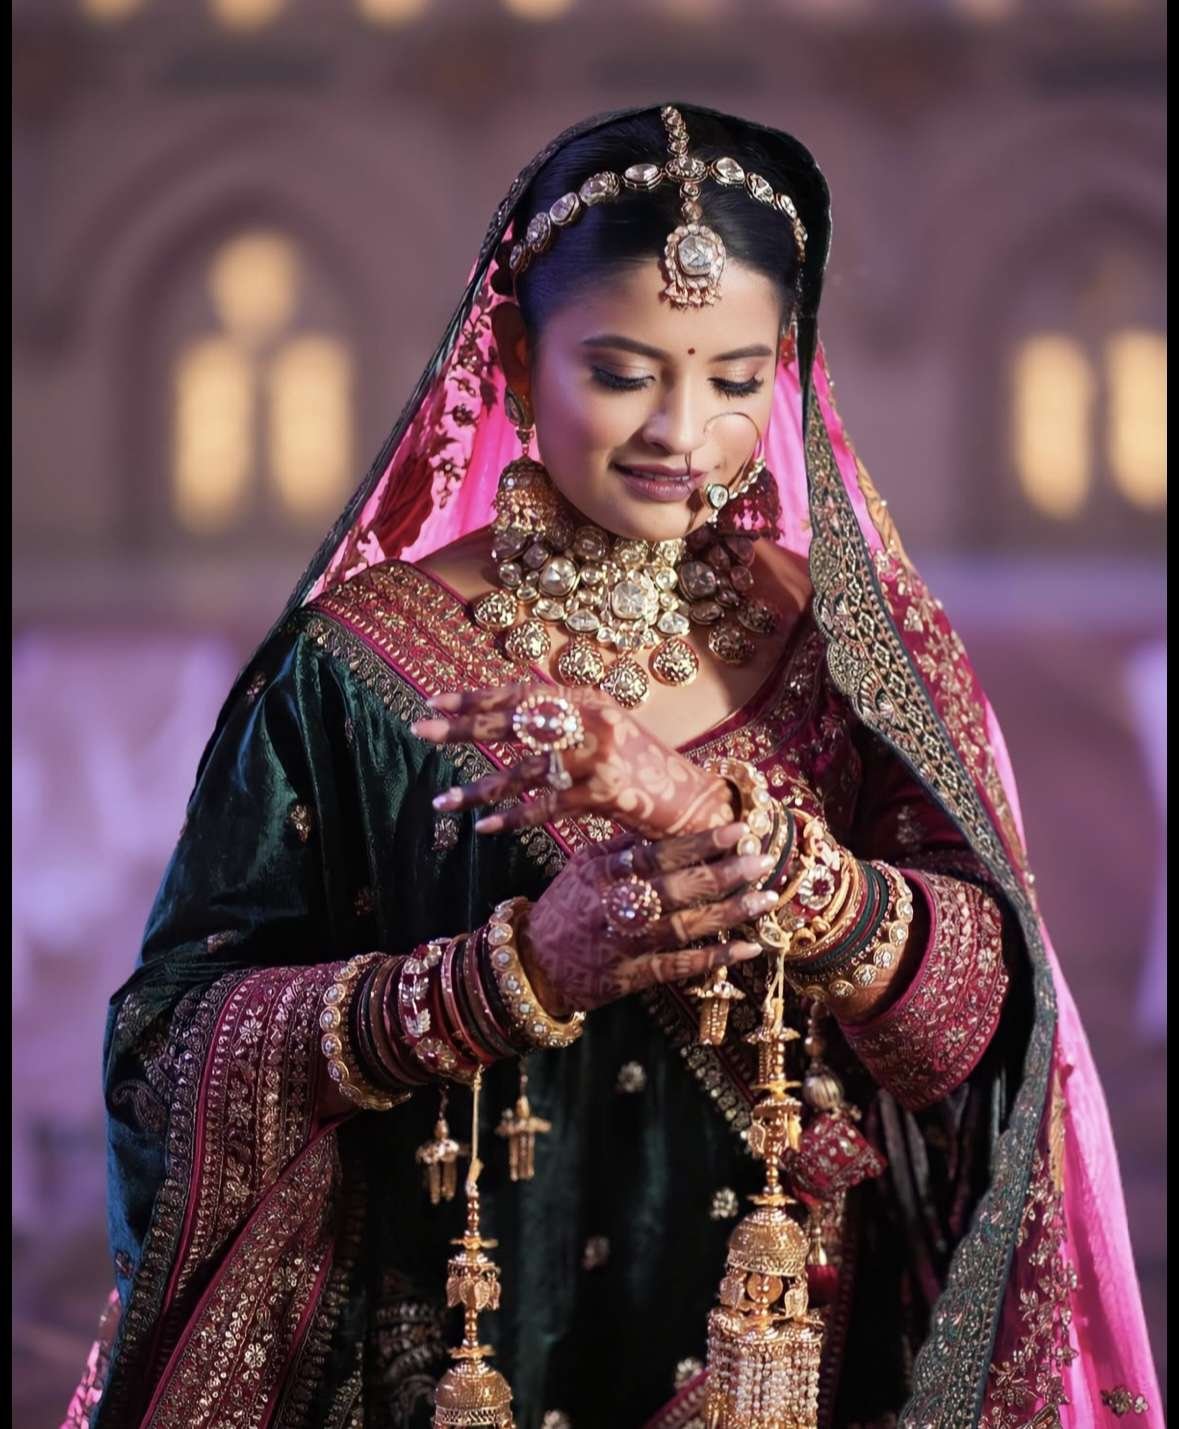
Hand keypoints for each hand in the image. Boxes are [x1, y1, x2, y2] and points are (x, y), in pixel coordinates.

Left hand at [411, 684, 734, 839]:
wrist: (692, 802)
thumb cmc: (641, 766)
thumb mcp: (606, 728)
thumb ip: (564, 717)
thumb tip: (509, 709)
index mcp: (588, 701)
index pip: (523, 693)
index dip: (477, 696)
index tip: (434, 699)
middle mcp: (592, 723)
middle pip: (516, 722)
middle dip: (464, 726)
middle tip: (420, 727)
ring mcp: (597, 759)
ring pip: (523, 772)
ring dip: (479, 789)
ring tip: (442, 801)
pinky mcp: (601, 796)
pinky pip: (545, 808)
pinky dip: (514, 818)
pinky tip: (484, 828)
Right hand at [513, 821, 778, 1015]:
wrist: (533, 964)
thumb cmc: (565, 907)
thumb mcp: (584, 867)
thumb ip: (623, 846)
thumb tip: (664, 821)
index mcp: (601, 875)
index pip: (654, 855)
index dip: (697, 844)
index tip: (735, 829)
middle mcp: (613, 909)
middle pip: (675, 890)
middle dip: (723, 874)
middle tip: (763, 859)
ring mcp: (624, 946)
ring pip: (683, 928)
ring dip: (729, 913)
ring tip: (765, 898)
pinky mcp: (632, 978)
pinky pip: (680, 967)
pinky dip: (715, 958)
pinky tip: (748, 947)